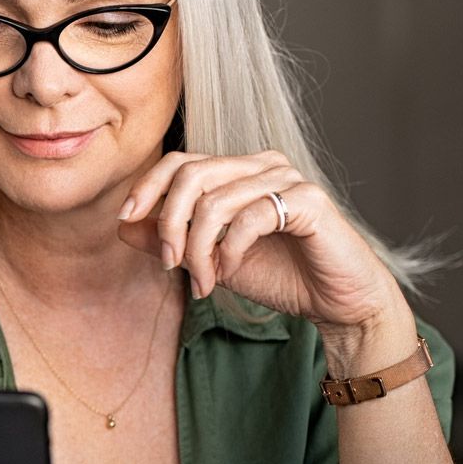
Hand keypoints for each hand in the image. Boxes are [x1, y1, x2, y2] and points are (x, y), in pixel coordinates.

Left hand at [117, 150, 416, 370]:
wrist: (337, 303)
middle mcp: (263, 165)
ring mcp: (288, 179)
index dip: (148, 187)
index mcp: (240, 171)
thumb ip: (172, 240)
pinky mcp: (309, 201)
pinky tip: (230, 272)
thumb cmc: (281, 276)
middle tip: (170, 264)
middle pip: (192, 174)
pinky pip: (251, 217)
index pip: (181, 161)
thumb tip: (125, 224)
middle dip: (170, 223)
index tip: (126, 219)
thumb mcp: (213, 260)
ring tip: (205, 282)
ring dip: (200, 249)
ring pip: (217, 200)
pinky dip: (230, 250)